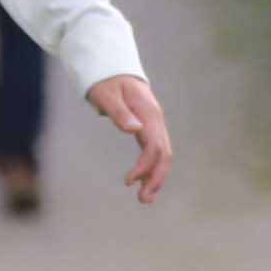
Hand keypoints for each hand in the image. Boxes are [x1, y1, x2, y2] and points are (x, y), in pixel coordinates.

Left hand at [85, 74, 171, 202]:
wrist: (114, 70)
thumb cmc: (106, 82)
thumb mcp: (106, 94)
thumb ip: (119, 112)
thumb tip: (134, 129)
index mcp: (148, 112)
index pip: (153, 144)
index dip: (144, 165)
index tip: (128, 182)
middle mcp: (156, 119)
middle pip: (164, 153)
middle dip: (155, 177)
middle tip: (142, 199)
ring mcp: (154, 124)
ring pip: (162, 154)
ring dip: (155, 176)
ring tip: (144, 199)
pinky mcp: (149, 128)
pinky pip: (155, 151)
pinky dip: (151, 167)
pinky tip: (143, 182)